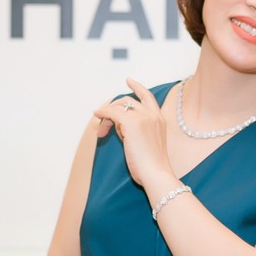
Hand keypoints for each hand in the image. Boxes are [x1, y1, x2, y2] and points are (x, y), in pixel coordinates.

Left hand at [92, 79, 177, 199]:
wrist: (156, 174)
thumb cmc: (152, 166)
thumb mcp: (149, 144)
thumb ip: (138, 131)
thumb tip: (119, 126)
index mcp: (159, 119)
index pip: (147, 96)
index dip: (137, 87)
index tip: (128, 81)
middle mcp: (152, 115)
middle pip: (127, 101)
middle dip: (113, 110)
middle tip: (104, 126)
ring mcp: (143, 118)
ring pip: (118, 107)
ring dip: (107, 117)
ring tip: (102, 132)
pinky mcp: (131, 124)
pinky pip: (112, 112)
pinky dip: (103, 113)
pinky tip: (96, 116)